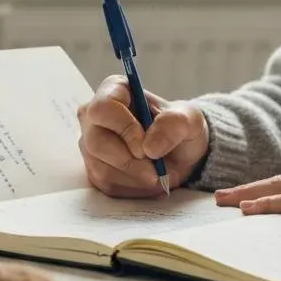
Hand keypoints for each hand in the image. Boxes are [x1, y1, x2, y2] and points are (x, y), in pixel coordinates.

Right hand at [77, 75, 209, 198]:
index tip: (146, 148)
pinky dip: (132, 188)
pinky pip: (105, 185)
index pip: (103, 108)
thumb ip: (173, 125)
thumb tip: (149, 147)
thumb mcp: (189, 120)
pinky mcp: (94, 169)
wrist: (179, 154)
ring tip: (158, 174)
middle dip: (129, 162)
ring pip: (100, 167)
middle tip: (155, 171)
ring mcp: (91, 144)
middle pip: (96, 142)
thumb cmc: (179, 128)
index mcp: (114, 91)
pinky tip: (147, 181)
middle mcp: (95, 117)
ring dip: (134, 178)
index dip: (124, 129)